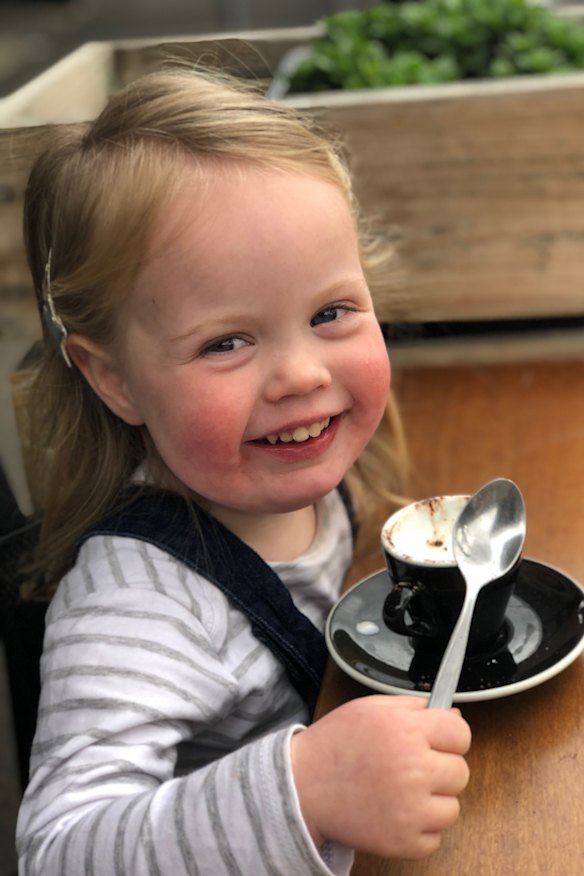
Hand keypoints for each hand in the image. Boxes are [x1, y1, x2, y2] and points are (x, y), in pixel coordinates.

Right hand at [290, 694, 470, 859]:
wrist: (302, 786)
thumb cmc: (335, 745)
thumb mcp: (371, 708)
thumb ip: (414, 707)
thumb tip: (454, 715)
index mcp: (406, 730)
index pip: (461, 734)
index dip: (449, 737)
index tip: (436, 742)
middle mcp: (413, 768)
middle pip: (461, 771)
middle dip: (441, 768)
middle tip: (412, 767)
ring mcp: (411, 809)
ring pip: (453, 807)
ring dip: (433, 801)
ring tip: (401, 791)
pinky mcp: (404, 842)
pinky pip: (436, 837)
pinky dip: (420, 829)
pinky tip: (395, 813)